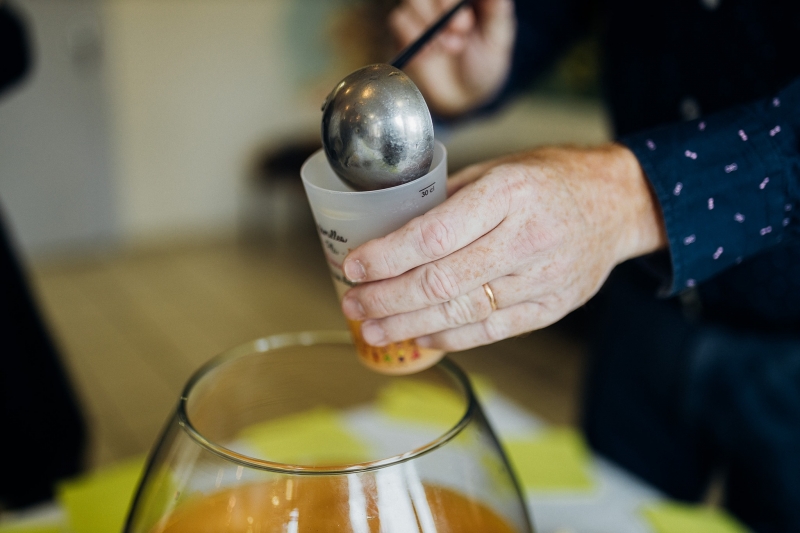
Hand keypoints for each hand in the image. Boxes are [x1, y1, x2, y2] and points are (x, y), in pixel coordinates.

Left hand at [340, 144, 666, 351]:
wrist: (619, 203)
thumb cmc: (550, 178)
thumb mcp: (498, 168)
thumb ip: (449, 201)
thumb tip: (391, 233)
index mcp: (508, 193)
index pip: (434, 235)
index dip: (387, 256)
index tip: (353, 266)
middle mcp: (527, 237)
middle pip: (442, 281)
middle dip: (388, 298)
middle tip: (353, 303)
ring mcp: (543, 277)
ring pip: (463, 312)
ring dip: (409, 324)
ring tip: (373, 329)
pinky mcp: (552, 305)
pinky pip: (493, 330)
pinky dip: (451, 338)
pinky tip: (419, 337)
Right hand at [389, 0, 515, 116]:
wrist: (462, 97)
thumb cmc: (484, 65)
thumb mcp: (498, 38)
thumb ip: (497, 9)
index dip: (453, 0)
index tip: (466, 18)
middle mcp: (441, 1)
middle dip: (444, 7)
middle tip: (461, 31)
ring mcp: (422, 13)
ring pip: (413, 1)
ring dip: (430, 26)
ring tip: (450, 48)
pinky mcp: (405, 30)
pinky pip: (400, 20)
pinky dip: (414, 37)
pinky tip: (430, 54)